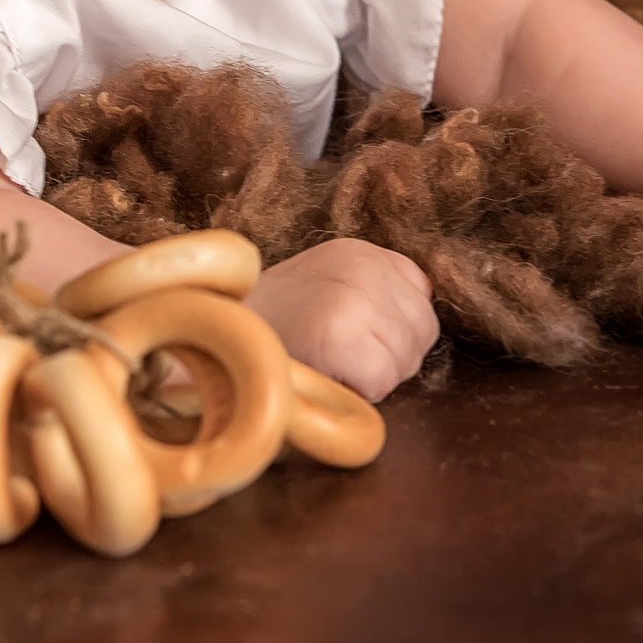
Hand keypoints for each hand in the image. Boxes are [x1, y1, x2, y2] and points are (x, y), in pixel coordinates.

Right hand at [244, 238, 438, 401]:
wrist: (214, 344)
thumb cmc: (273, 326)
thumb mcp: (327, 282)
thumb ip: (377, 286)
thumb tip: (427, 296)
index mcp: (359, 251)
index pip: (420, 294)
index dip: (391, 327)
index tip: (351, 332)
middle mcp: (363, 267)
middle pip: (423, 329)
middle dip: (391, 353)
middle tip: (340, 355)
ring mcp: (355, 301)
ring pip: (407, 359)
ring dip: (376, 374)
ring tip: (329, 363)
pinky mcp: (343, 340)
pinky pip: (384, 381)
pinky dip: (360, 391)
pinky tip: (326, 376)